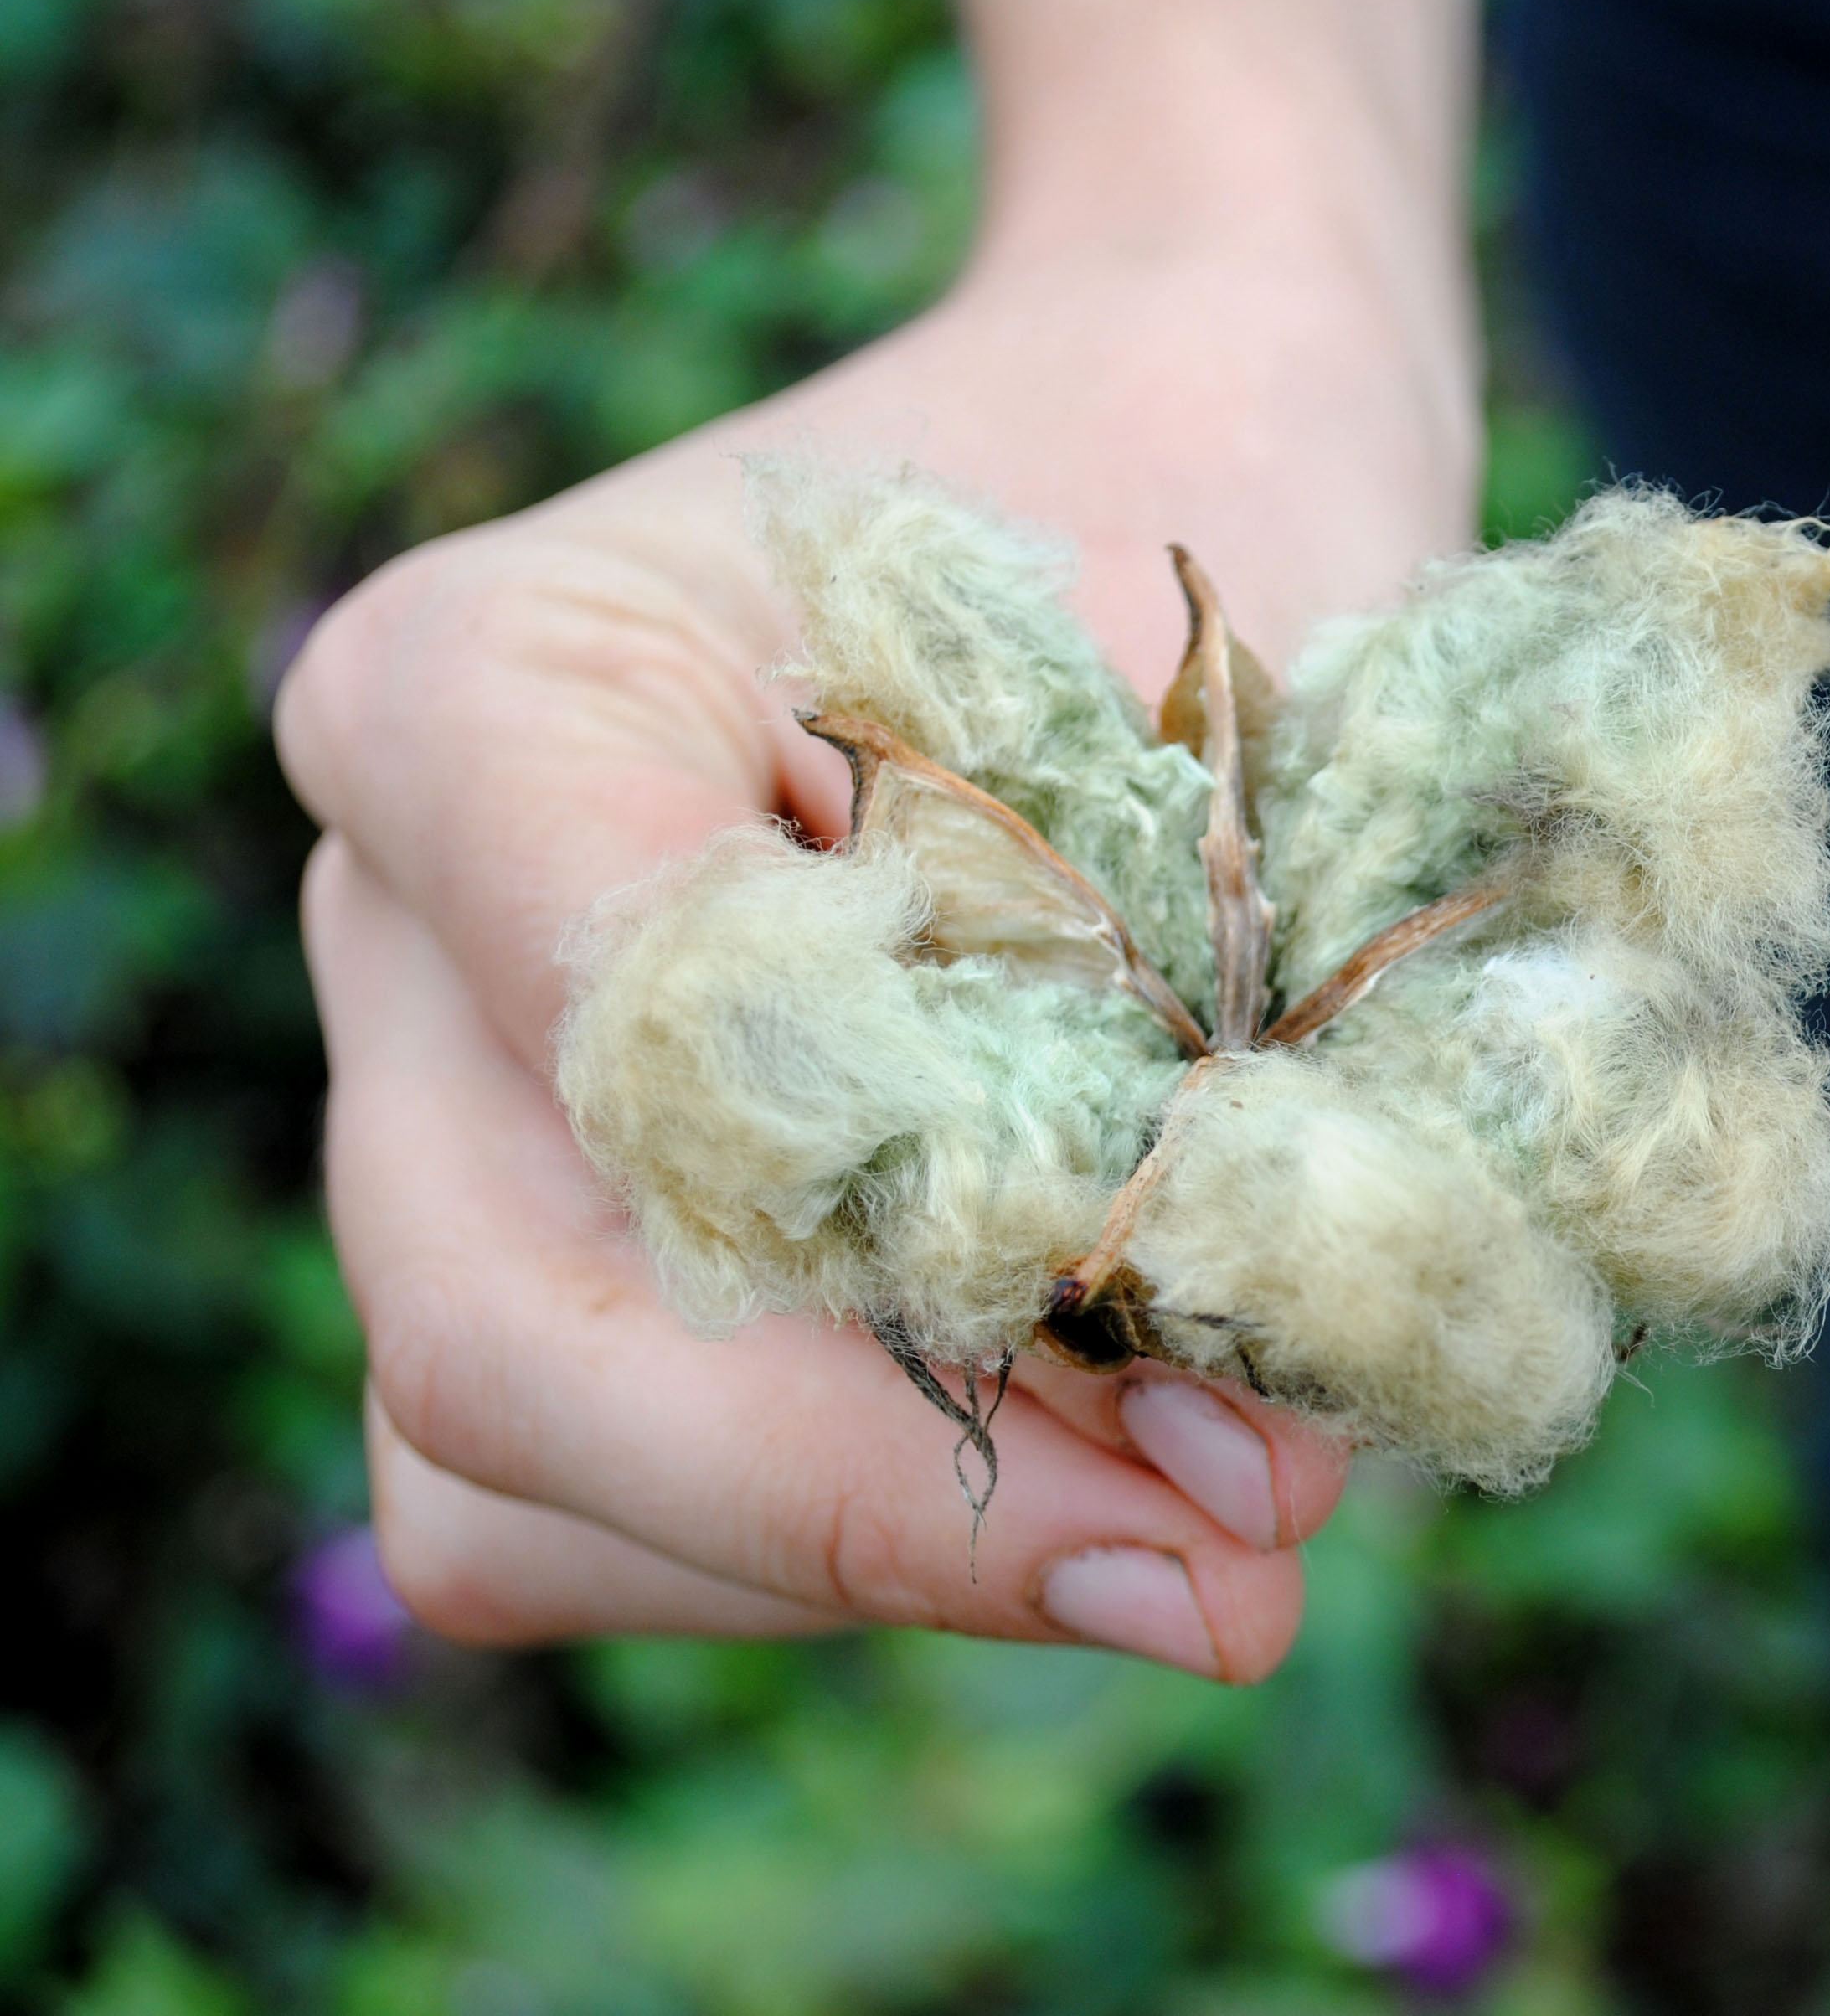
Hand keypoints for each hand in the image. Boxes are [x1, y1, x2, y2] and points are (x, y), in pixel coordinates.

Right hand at [274, 0, 1482, 1678]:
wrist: (1160, 446)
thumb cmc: (1206, 521)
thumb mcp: (1242, 735)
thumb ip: (1206, 1076)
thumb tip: (1245, 1493)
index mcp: (495, 693)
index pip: (638, 1063)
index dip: (923, 1307)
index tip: (1239, 1446)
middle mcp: (399, 913)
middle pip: (505, 1334)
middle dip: (889, 1503)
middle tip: (1242, 1569)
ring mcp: (434, 1092)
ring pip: (517, 1477)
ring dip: (879, 1551)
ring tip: (1207, 1526)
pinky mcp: (533, 1236)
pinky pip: (600, 1505)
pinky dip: (860, 1534)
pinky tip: (1087, 1484)